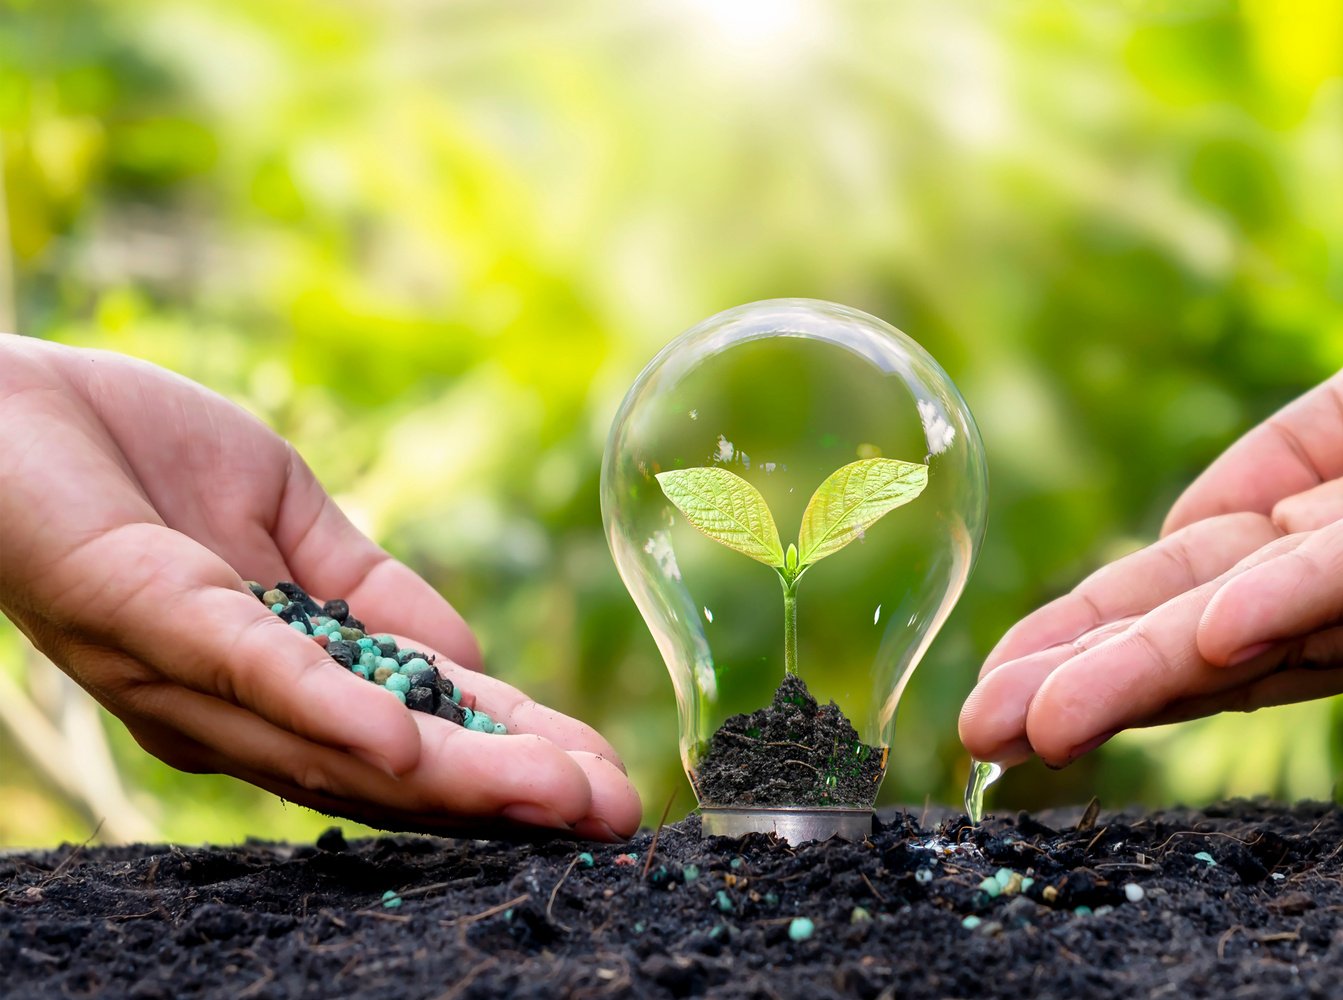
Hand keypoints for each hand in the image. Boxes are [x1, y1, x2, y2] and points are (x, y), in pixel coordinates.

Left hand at [0, 336, 640, 839]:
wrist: (0, 400)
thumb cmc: (138, 458)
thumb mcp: (295, 525)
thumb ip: (375, 594)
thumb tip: (471, 657)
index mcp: (279, 682)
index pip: (416, 731)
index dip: (511, 758)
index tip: (604, 782)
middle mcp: (236, 708)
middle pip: (390, 767)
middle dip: (509, 793)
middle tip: (616, 817)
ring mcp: (192, 674)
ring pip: (337, 745)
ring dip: (451, 777)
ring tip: (556, 797)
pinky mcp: (151, 619)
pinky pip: (250, 675)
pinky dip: (327, 713)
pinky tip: (403, 742)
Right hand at [962, 232, 1342, 765]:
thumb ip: (1284, 470)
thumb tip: (1173, 546)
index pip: (1202, 604)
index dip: (1098, 641)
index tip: (1003, 684)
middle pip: (1217, 641)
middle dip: (1093, 686)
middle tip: (979, 734)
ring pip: (1270, 628)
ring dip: (1145, 674)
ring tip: (1032, 719)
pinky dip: (1286, 606)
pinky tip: (1202, 644)